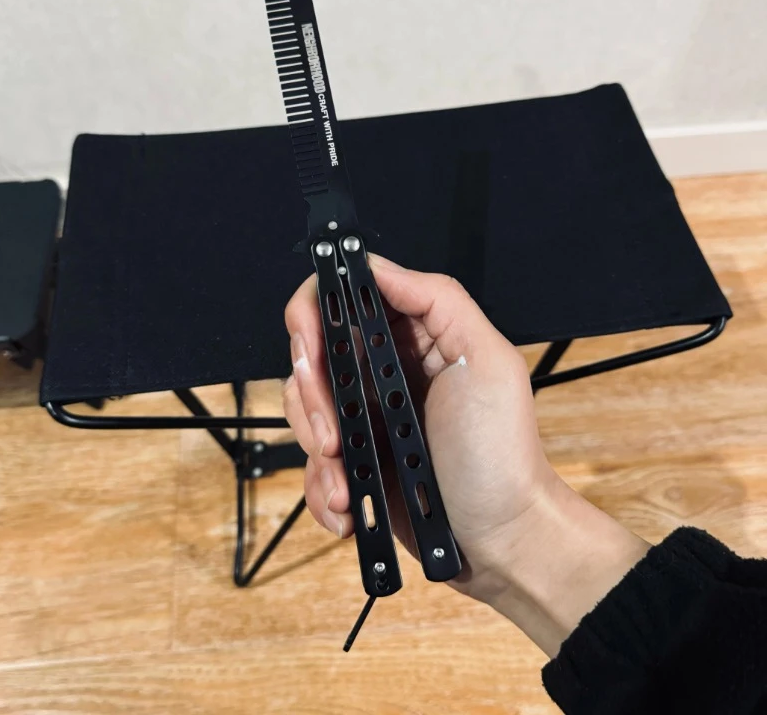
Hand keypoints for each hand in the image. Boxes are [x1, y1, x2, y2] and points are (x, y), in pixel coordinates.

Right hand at [283, 255, 648, 655]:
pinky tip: (349, 504)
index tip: (313, 350)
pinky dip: (322, 486)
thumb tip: (376, 265)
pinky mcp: (356, 458)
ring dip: (316, 446)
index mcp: (411, 336)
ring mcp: (366, 414)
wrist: (499, 537)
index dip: (314, 314)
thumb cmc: (500, 452)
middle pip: (310, 353)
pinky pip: (312, 461)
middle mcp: (382, 369)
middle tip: (334, 433)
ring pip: (302, 408)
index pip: (342, 298)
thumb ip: (437, 300)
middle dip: (311, 395)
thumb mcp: (486, 360)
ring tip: (346, 479)